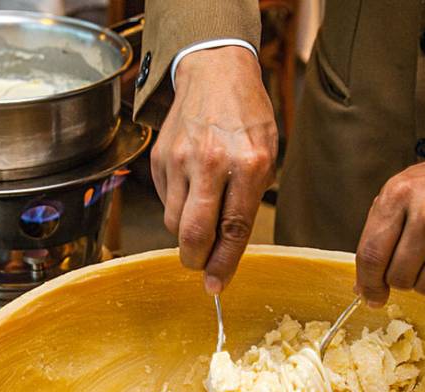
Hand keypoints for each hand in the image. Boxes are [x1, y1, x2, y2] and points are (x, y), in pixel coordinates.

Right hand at [151, 46, 277, 293]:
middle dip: (196, 260)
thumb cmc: (247, 118)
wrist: (214, 73)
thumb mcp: (265, 156)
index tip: (216, 286)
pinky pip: (164, 202)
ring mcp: (181, 158)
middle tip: (200, 267)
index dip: (224, 264)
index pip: (234, 228)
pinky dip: (176, 209)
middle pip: (195, 232)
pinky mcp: (160, 157)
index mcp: (250, 162)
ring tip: (199, 222)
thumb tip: (226, 248)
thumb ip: (247, 201)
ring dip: (185, 236)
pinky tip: (190, 191)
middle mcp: (213, 161)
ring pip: (174, 222)